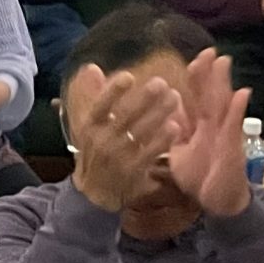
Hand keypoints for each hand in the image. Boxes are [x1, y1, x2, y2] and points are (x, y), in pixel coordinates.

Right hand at [65, 64, 184, 211]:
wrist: (94, 195)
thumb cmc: (95, 153)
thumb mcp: (88, 126)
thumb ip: (93, 96)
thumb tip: (91, 67)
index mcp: (88, 128)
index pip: (99, 106)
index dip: (113, 91)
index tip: (129, 76)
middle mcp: (101, 141)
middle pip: (125, 116)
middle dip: (145, 98)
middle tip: (162, 83)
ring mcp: (117, 157)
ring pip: (141, 131)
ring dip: (159, 113)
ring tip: (175, 97)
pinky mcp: (132, 171)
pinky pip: (150, 152)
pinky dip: (163, 139)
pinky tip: (176, 126)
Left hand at [165, 49, 252, 216]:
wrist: (217, 202)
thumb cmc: (200, 179)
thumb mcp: (178, 154)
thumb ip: (171, 135)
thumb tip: (159, 118)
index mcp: (196, 127)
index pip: (193, 99)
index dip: (191, 81)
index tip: (189, 60)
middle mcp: (211, 126)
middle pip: (208, 94)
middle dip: (207, 73)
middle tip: (206, 51)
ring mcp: (223, 133)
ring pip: (222, 103)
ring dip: (223, 82)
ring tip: (224, 61)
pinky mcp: (232, 145)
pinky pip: (235, 125)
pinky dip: (239, 108)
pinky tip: (243, 92)